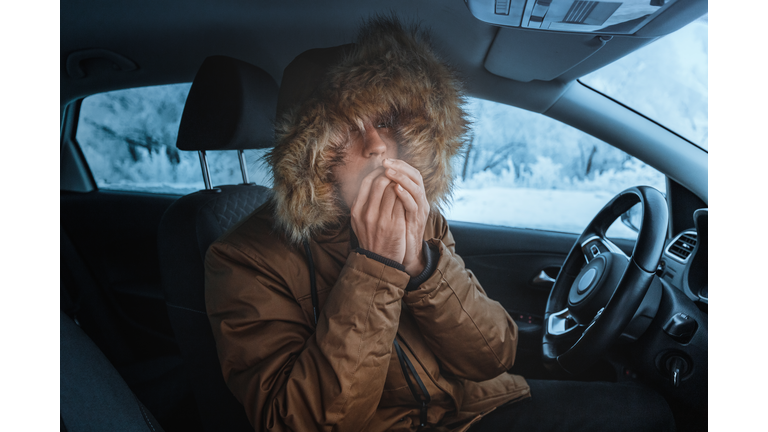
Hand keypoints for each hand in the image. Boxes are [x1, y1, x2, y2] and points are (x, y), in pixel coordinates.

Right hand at [350, 167, 406, 263]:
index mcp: (356, 210)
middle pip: (380, 182)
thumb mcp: (359, 221)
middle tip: (397, 174)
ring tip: (403, 183)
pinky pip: (402, 202)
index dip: (377, 172)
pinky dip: (406, 195)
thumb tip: (370, 182)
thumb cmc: (371, 238)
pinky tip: (409, 195)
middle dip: (391, 175)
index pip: (366, 182)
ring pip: (393, 190)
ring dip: (400, 183)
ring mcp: (381, 219)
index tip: (386, 170)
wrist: (378, 261)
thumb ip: (362, 203)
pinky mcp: (395, 225)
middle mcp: (367, 213)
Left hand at [383, 158, 428, 275]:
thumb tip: (372, 180)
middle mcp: (419, 199)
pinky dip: (405, 195)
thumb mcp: (390, 210)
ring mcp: (420, 209)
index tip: (384, 160)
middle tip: (386, 162)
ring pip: (416, 187)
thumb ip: (386, 195)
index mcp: (413, 195)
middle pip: (415, 175)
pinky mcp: (418, 220)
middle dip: (400, 167)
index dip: (398, 164)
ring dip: (402, 177)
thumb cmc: (396, 231)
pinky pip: (413, 204)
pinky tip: (396, 188)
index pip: (409, 171)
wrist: (405, 253)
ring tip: (389, 171)